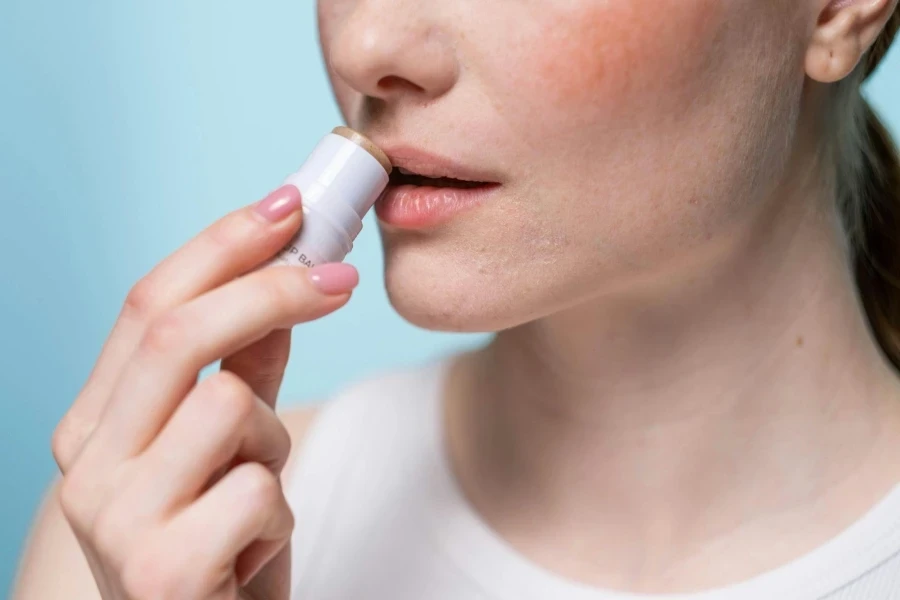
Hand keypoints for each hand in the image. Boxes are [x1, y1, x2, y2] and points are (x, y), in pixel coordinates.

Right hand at [51, 185, 356, 598]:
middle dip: (271, 288)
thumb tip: (286, 278)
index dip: (221, 245)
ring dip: (273, 443)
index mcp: (93, 427)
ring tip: (257, 493)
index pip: (145, 305)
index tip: (288, 206)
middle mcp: (86, 467)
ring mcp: (114, 522)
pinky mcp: (162, 572)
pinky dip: (277, 513)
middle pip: (177, 332)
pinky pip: (259, 488)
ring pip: (230, 406)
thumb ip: (246, 366)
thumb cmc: (221, 548)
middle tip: (340, 278)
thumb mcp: (232, 447)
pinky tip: (252, 553)